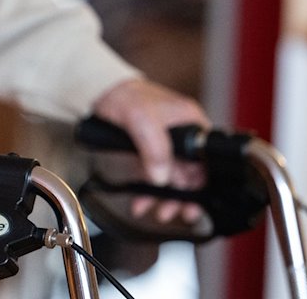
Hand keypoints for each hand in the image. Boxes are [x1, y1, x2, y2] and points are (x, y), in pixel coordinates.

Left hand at [93, 78, 209, 222]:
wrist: (100, 93)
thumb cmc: (125, 96)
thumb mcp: (142, 119)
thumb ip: (155, 148)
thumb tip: (162, 177)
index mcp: (190, 121)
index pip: (206, 159)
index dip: (202, 183)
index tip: (193, 201)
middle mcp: (183, 134)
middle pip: (192, 173)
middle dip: (183, 197)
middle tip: (175, 213)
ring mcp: (167, 145)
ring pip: (174, 180)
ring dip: (166, 199)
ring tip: (157, 212)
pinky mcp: (151, 152)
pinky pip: (156, 177)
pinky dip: (149, 193)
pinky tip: (140, 202)